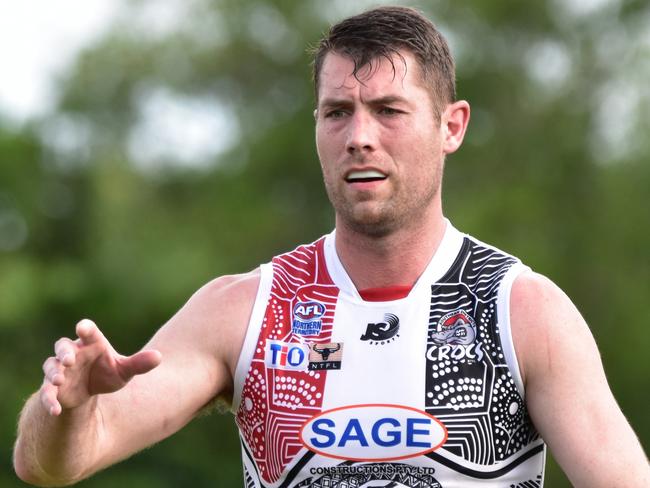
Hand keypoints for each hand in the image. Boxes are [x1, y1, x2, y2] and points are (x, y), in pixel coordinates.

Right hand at [40, 319, 161, 415]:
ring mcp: (60, 369)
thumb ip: (139, 363)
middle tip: (69, 359)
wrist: (90, 392)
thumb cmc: (107, 373)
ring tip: (58, 380)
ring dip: (53, 372)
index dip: (85, 328)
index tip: (83, 327)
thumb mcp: (124, 370)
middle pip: (63, 346)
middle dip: (64, 352)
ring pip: (51, 366)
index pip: (88, 331)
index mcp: (91, 343)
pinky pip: (46, 392)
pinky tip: (56, 410)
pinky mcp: (53, 387)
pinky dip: (49, 400)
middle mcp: (72, 353)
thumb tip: (159, 357)